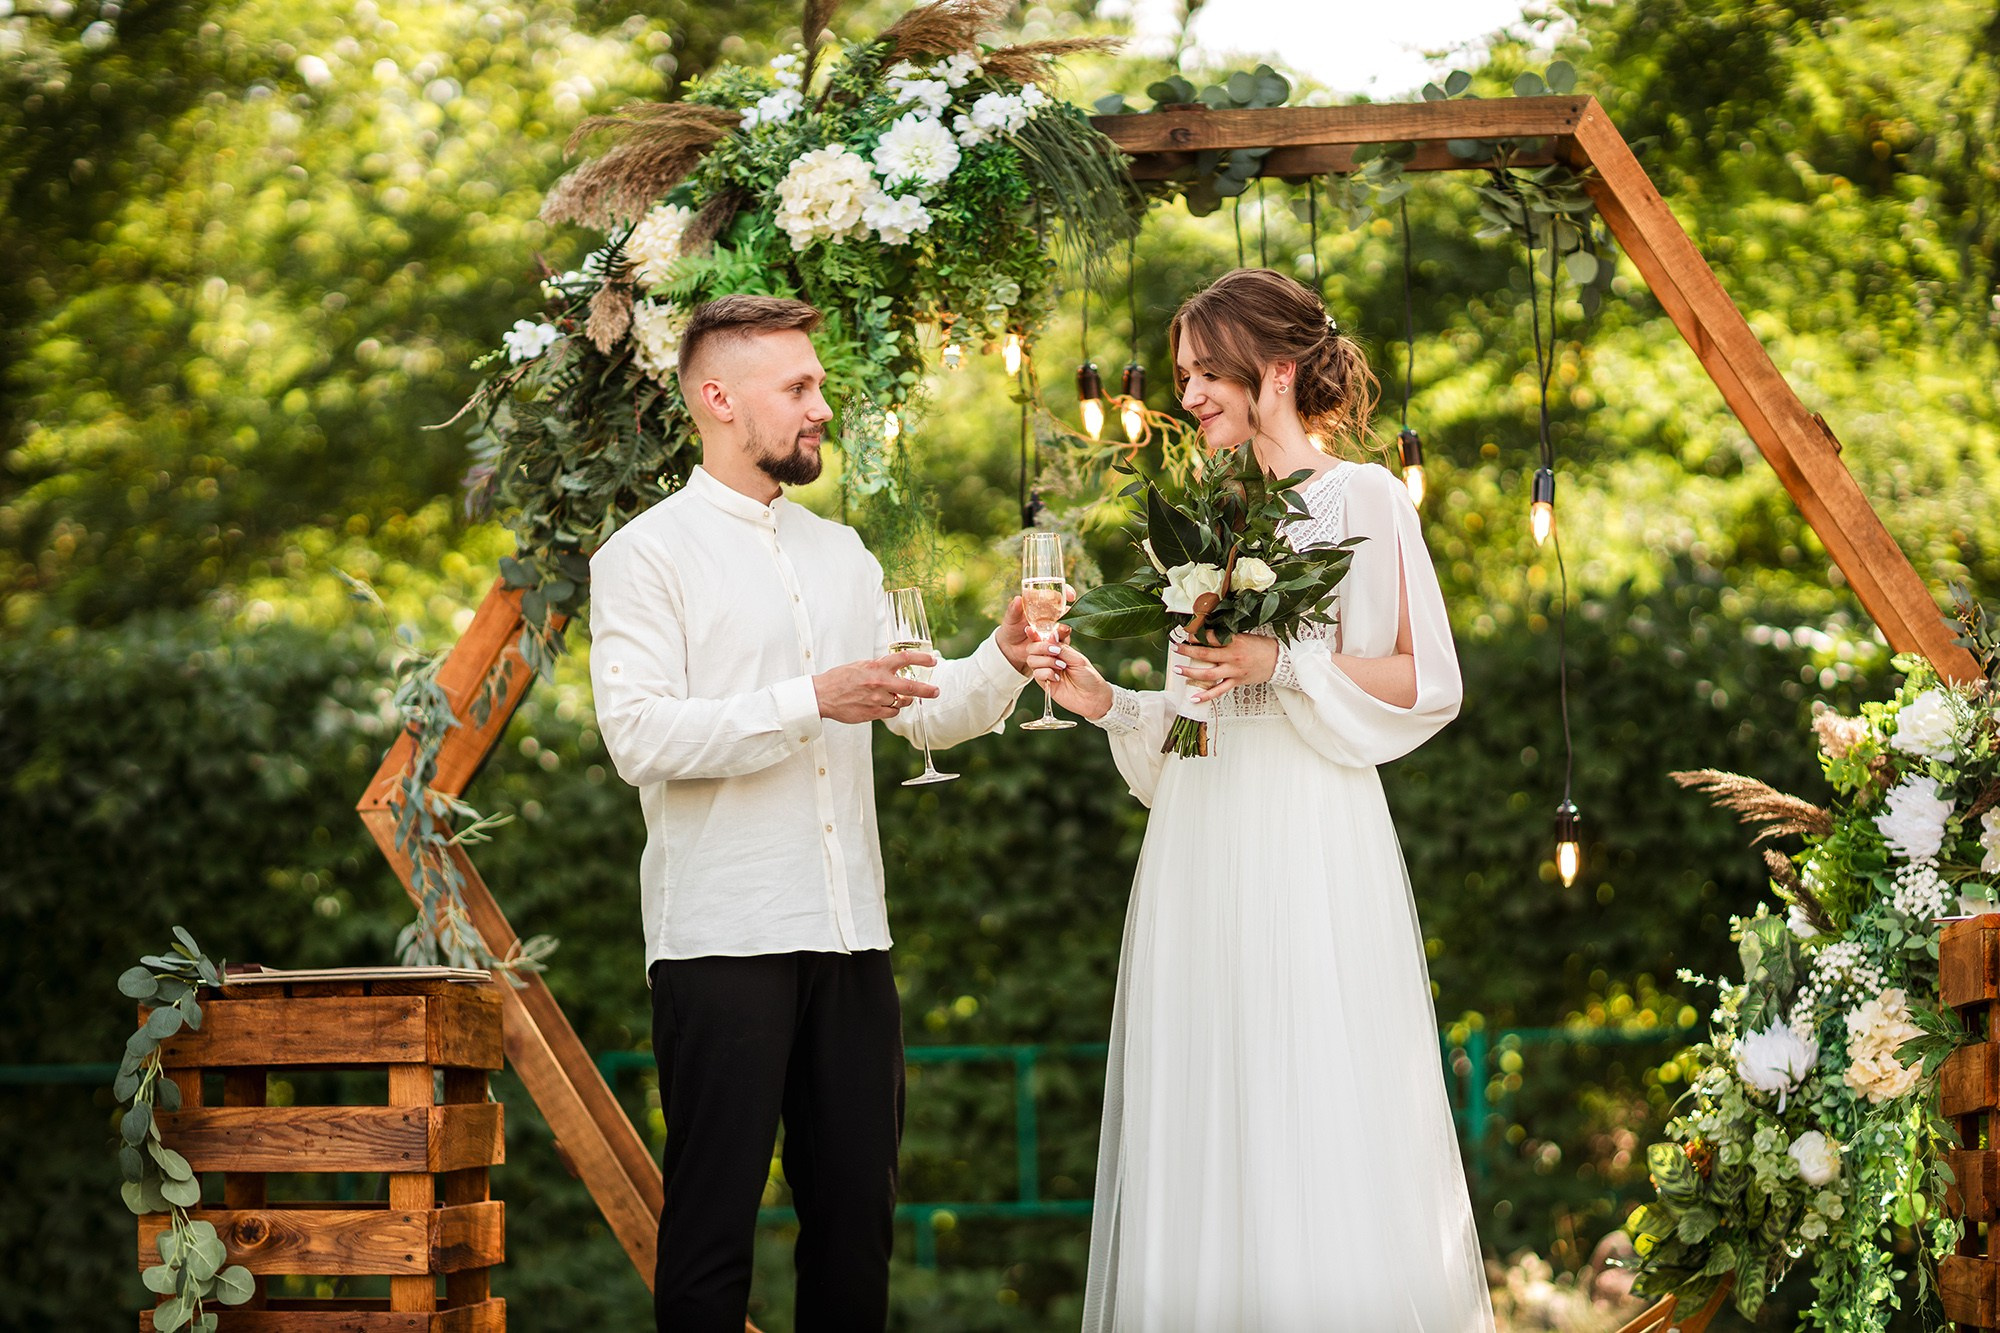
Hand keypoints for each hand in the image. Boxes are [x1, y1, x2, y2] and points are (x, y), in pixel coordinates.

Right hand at [813, 651, 939, 722]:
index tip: (933, 661)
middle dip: (927, 690)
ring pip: (901, 702)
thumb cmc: (840, 679)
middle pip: (911, 687)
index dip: (921, 659)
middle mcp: (879, 683)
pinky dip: (892, 709)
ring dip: (903, 699)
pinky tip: (884, 705)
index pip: (904, 658)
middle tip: (936, 691)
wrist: (823, 695)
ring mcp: (877, 699)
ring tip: (896, 696)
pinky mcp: (873, 713)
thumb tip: (894, 667)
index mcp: (876, 667)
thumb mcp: (860, 665)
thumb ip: (878, 667)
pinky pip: (892, 712)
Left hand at [996, 585, 1074, 675]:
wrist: (1010, 647)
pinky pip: (1058, 644)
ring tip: (1053, 634)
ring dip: (1062, 631)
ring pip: (1065, 629)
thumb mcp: (1011, 618)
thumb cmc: (1011, 627)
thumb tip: (1017, 599)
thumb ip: (1014, 609)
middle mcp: (1054, 616)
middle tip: (1063, 617)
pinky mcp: (1054, 644)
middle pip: (1067, 612)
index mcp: (1045, 604)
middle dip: (1068, 615)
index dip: (1068, 592)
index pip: (1060, 594)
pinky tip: (1043, 643)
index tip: (1071, 596)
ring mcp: (1055, 630)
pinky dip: (1053, 643)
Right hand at [1024, 640, 1114, 720]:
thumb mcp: (1077, 659)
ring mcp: (1045, 670)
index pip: (1043, 638)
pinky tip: (1057, 678)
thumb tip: (1051, 635)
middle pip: (1032, 648)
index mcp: (1058, 648)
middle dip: (1041, 647)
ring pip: (1032, 660)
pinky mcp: (1044, 683)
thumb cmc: (1088, 676)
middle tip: (1055, 652)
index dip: (1035, 634)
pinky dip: (1046, 674)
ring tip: (1061, 667)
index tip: (1030, 630)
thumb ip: (1062, 648)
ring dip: (1046, 661)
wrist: (1092, 697)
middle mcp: (1049, 658)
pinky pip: (1036, 674)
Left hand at [1175, 632, 1277, 703]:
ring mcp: (1234, 671)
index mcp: (1235, 641)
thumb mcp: (1245, 636)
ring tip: (1178, 669)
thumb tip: (1207, 635)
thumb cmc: (1262, 646)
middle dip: (1187, 650)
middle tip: (1175, 648)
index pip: (1211, 637)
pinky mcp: (1236, 681)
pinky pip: (1219, 691)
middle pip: (1205, 654)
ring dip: (1191, 672)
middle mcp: (1233, 656)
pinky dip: (1206, 695)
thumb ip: (1227, 637)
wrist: (1280, 661)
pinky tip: (1194, 697)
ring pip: (1208, 674)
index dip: (1196, 635)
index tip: (1185, 633)